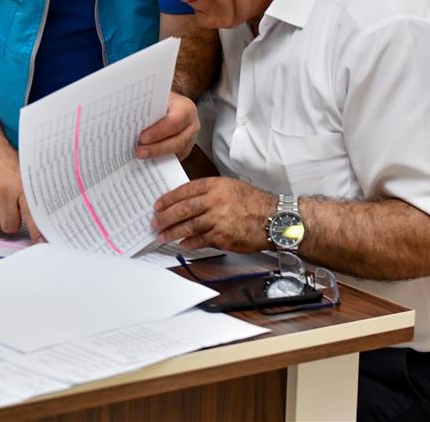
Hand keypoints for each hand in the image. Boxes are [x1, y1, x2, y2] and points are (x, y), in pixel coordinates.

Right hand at [0, 141, 41, 240]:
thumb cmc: (3, 161)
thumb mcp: (24, 175)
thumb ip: (30, 198)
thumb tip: (41, 223)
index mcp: (20, 186)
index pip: (31, 216)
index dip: (37, 233)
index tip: (40, 243)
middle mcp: (2, 191)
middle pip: (9, 226)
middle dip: (9, 221)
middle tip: (8, 209)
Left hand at [136, 92, 198, 159]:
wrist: (171, 104)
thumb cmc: (162, 100)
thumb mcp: (156, 98)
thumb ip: (148, 109)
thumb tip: (129, 119)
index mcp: (186, 109)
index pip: (174, 122)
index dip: (158, 132)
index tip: (142, 138)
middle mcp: (192, 125)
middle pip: (177, 141)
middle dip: (157, 148)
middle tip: (139, 152)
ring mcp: (190, 139)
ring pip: (177, 152)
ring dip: (157, 155)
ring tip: (141, 155)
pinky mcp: (185, 150)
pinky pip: (174, 158)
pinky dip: (160, 160)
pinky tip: (147, 160)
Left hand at [152, 177, 273, 251]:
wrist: (274, 219)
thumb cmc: (253, 202)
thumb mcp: (230, 187)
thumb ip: (209, 192)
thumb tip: (186, 201)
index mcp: (215, 185)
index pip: (185, 190)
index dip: (168, 198)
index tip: (158, 205)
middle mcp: (215, 200)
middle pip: (183, 209)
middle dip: (165, 217)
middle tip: (154, 222)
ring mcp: (218, 219)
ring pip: (188, 226)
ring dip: (172, 232)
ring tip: (161, 235)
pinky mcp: (223, 236)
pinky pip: (200, 240)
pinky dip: (189, 243)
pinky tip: (181, 244)